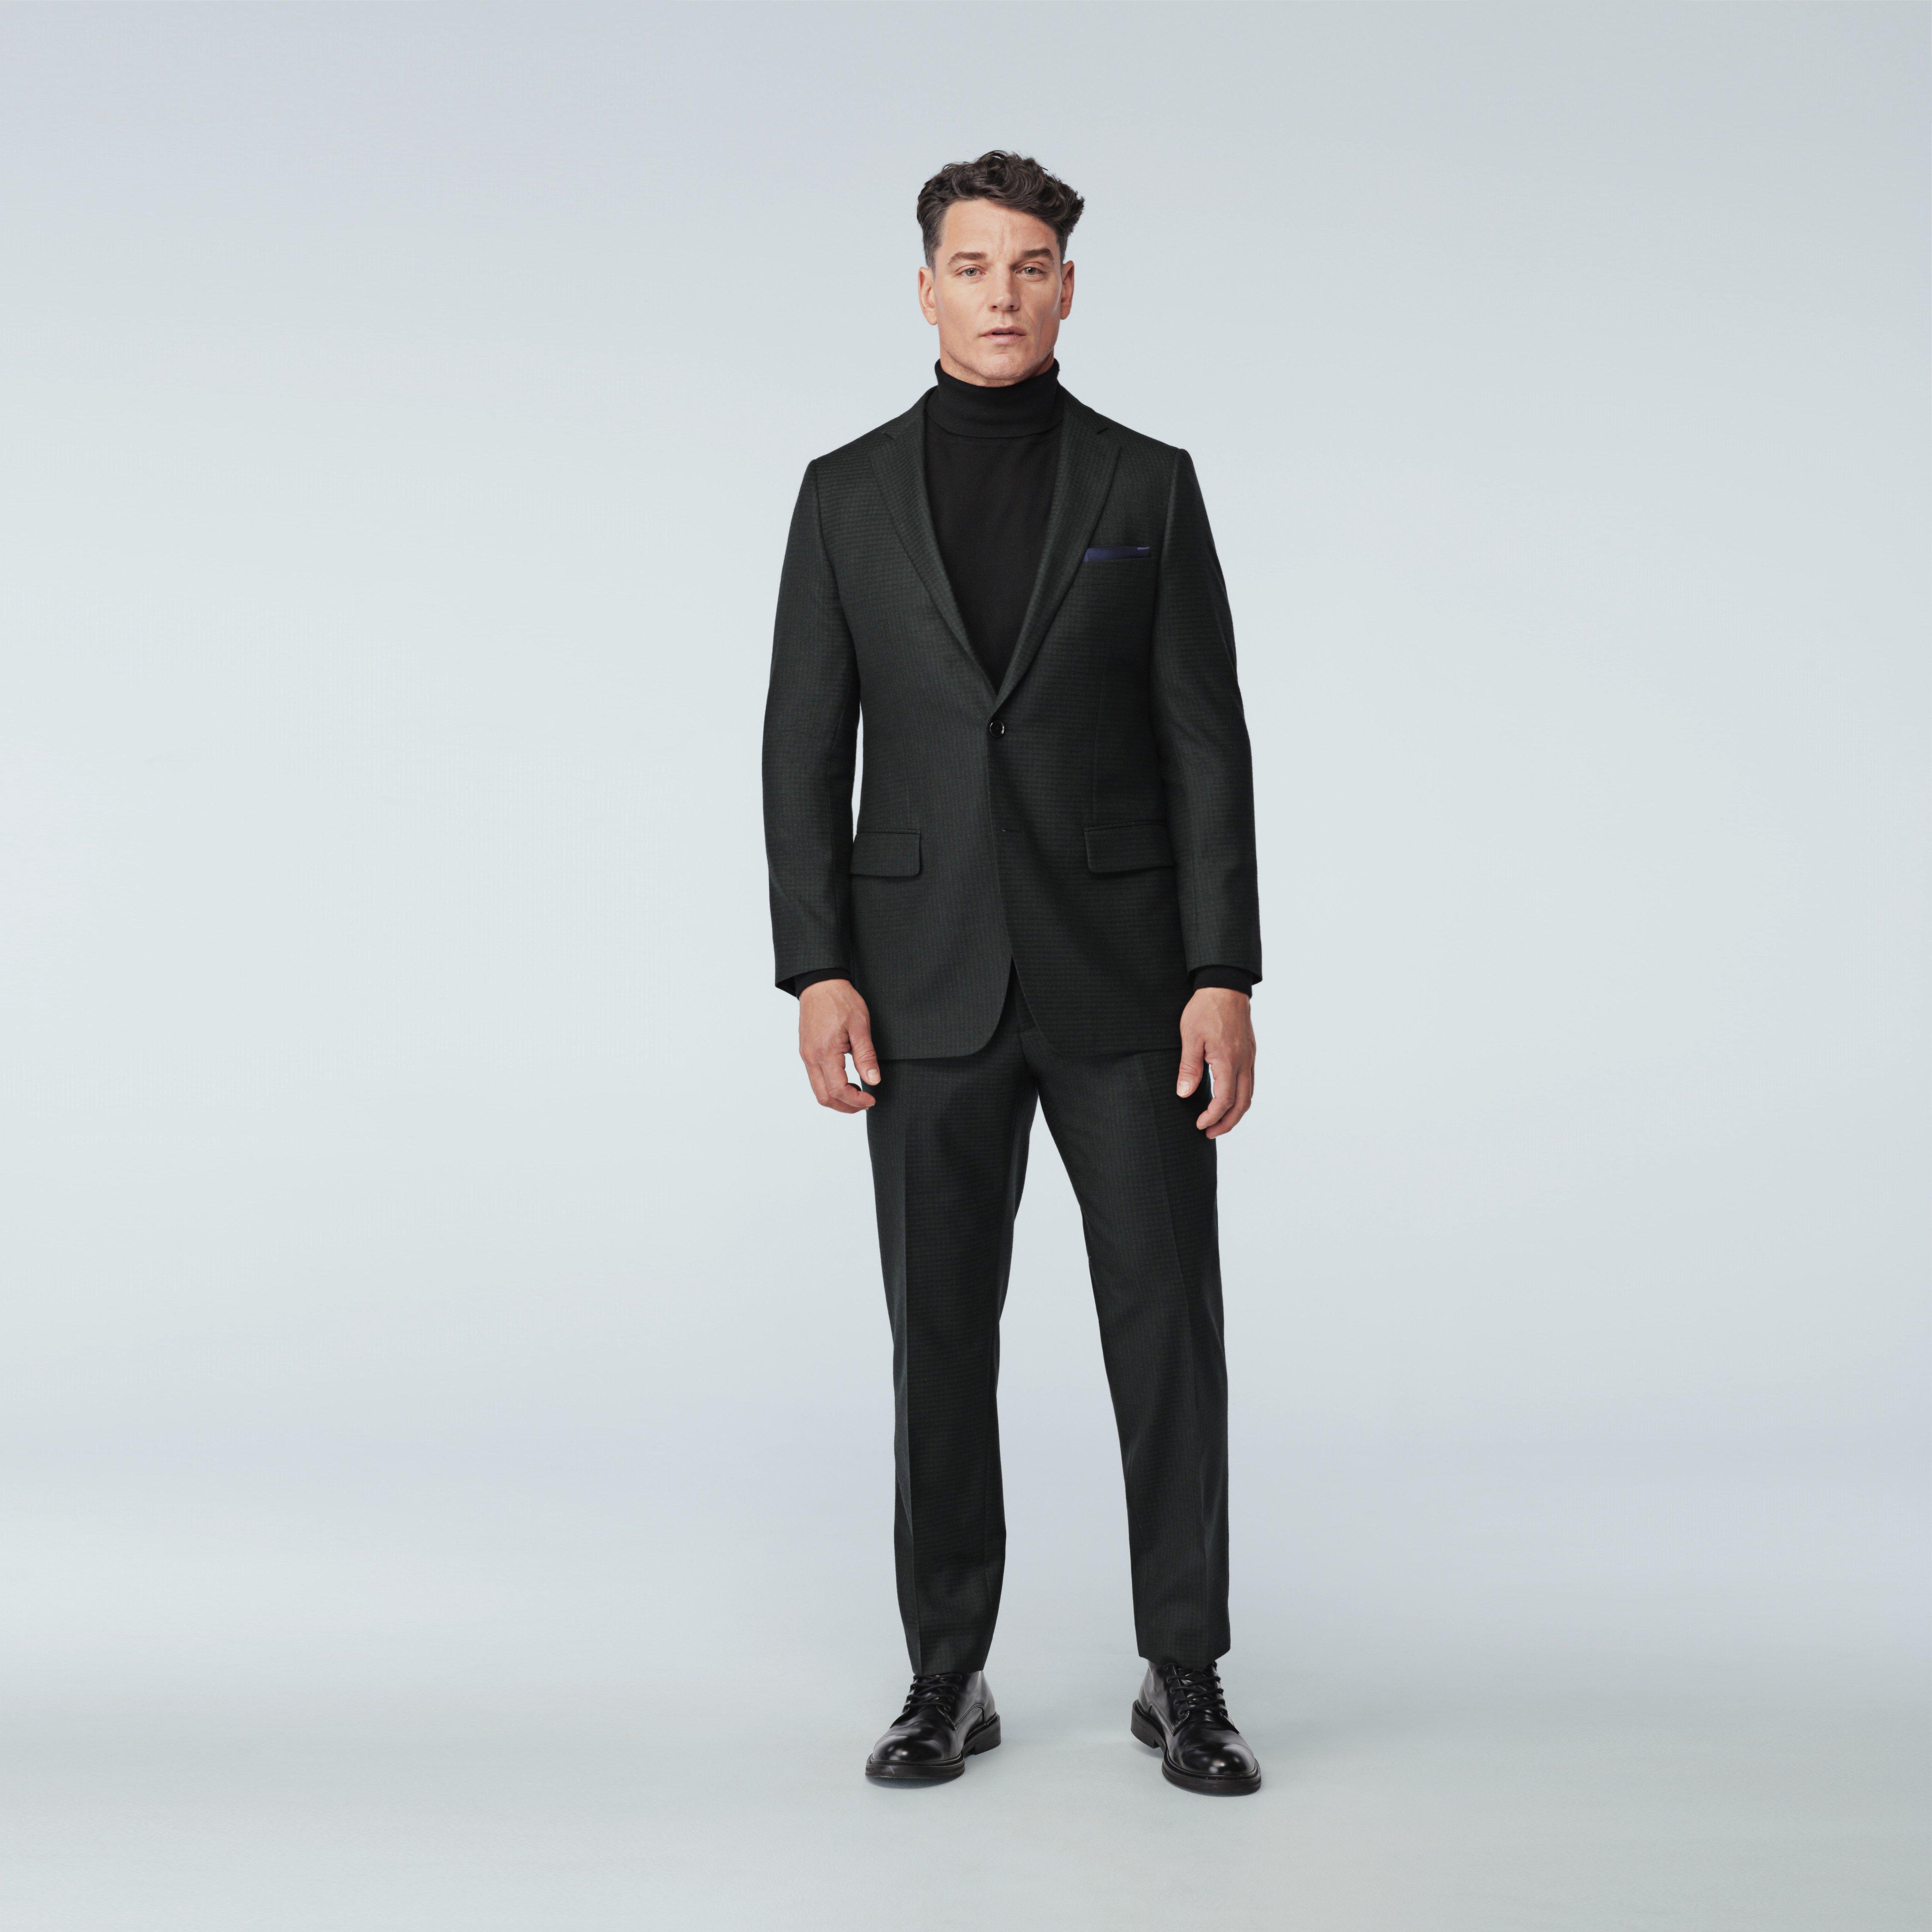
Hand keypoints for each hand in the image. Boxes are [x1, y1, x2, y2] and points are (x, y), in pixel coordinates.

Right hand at [798, 979, 880, 1112]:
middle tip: (865, 1103)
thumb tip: (873, 1080)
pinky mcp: (806, 1051)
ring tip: (857, 1093)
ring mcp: (806, 1055)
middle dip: (845, 1106)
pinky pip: (815, 1078)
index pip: (838, 1090)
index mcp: (825, 1052)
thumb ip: (866, 1055)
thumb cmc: (840, 1000)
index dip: (856, 1101)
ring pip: (818, 1090)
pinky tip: (845, 1081)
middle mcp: (811, 1058)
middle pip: (824, 1097)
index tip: (872, 1099)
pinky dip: (830, 1087)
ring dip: (837, 1098)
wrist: (820, 984)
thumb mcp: (860, 1026)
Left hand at [1177, 986, 1254, 1137]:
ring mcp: (1249, 1057)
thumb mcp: (1190, 1037)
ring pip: (1249, 1094)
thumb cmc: (1205, 1009)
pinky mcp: (1249, 1052)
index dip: (1212, 1117)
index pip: (1224, 1100)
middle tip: (1210, 1133)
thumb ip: (1189, 1067)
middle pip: (1242, 1103)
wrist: (1225, 985)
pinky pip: (1249, 1082)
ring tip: (1219, 1122)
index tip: (1199, 1125)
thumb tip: (1184, 1094)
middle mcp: (1244, 1062)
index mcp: (1228, 1060)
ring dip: (1235, 1112)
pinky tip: (1228, 1099)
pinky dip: (1240, 1097)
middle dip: (1227, 1123)